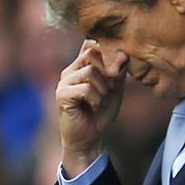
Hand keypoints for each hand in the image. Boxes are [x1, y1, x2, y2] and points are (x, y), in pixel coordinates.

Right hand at [55, 40, 126, 175]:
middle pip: (92, 54)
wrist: (90, 139)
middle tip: (107, 91)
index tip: (114, 73)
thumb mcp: (115, 90)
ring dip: (102, 89)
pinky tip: (93, 107)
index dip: (107, 54)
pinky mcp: (62, 95)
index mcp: (81, 66)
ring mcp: (64, 82)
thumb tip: (123, 53)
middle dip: (106, 73)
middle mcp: (70, 70)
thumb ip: (118, 71)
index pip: (92, 45)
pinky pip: (85, 88)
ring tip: (100, 101)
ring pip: (89, 72)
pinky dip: (95, 99)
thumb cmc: (101, 114)